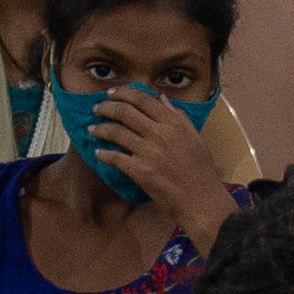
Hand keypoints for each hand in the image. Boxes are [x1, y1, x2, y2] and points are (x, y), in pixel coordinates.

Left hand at [78, 81, 237, 245]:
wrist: (201, 200)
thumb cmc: (201, 170)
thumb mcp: (195, 137)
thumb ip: (178, 116)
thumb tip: (161, 98)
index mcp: (174, 123)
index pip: (143, 99)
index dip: (123, 93)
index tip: (112, 93)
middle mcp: (160, 133)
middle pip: (125, 112)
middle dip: (106, 107)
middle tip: (97, 109)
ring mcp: (149, 152)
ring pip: (116, 132)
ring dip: (100, 129)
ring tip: (92, 129)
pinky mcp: (141, 172)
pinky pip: (115, 158)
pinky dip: (104, 154)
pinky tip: (98, 154)